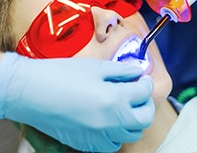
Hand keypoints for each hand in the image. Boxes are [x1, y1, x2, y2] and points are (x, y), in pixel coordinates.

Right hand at [0, 52, 154, 151]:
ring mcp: (99, 137)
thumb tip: (136, 72)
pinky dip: (118, 132)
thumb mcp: (94, 67)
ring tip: (125, 106)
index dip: (146, 83)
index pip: (144, 93)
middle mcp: (111, 122)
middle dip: (146, 104)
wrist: (33, 92)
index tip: (143, 79)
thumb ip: (120, 70)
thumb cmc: (61, 75)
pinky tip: (109, 119)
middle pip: (144, 119)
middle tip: (139, 93)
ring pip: (131, 133)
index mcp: (114, 99)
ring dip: (133, 119)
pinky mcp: (87, 144)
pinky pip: (113, 143)